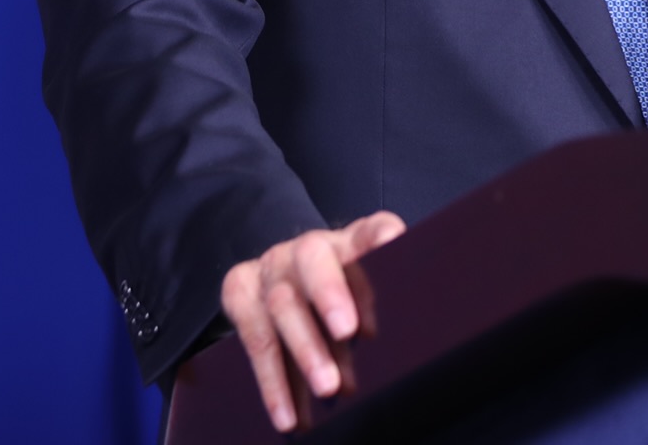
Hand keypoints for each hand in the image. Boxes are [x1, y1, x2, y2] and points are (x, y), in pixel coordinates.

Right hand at [220, 210, 407, 431]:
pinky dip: (272, 382)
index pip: (365, 231)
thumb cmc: (338, 295)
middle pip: (313, 262)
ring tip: (328, 388)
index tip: (390, 245)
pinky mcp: (239, 293)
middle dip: (331, 296)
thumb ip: (383, 297)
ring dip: (305, 350)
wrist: (281, 281)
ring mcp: (269, 269)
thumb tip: (408, 336)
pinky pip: (254, 339)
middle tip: (349, 333)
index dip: (375, 239)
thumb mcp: (364, 290)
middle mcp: (304, 249)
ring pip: (281, 305)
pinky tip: (288, 415)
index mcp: (345, 242)